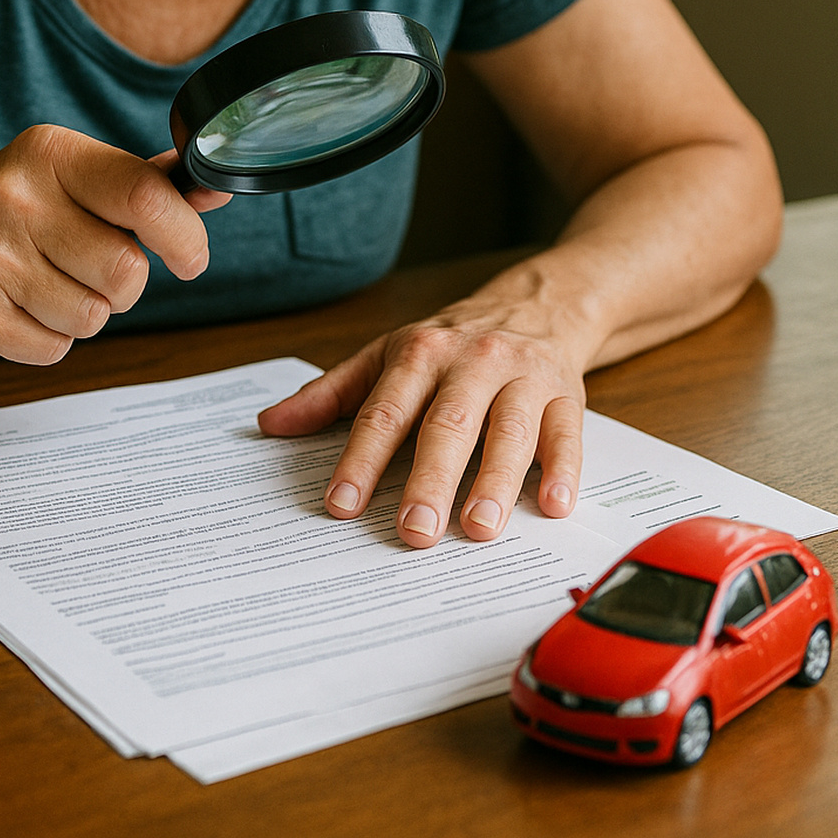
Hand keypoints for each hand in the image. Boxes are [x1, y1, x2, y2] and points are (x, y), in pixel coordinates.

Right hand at [0, 126, 229, 363]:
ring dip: (81, 313)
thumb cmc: (4, 217)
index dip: (183, 236)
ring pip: (93, 316)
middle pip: (126, 270)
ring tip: (40, 286)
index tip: (189, 258)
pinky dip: (45, 340)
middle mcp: (15, 198)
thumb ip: (139, 185)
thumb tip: (213, 188)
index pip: (144, 196)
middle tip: (85, 271)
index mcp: (49, 153)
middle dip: (122, 285)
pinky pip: (53, 348)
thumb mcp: (63, 179)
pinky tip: (14, 309)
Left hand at [257, 308, 587, 547]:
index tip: (341, 504)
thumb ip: (331, 393)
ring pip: (509, 431)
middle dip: (430, 479)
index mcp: (419, 353)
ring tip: (479, 528)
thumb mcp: (386, 354)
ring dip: (495, 481)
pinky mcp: (566, 395)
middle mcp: (471, 362)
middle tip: (414, 531)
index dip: (362, 459)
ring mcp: (523, 377)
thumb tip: (271, 424)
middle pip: (447, 424)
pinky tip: (552, 504)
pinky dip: (562, 469)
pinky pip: (566, 432)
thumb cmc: (451, 342)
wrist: (536, 305)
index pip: (385, 411)